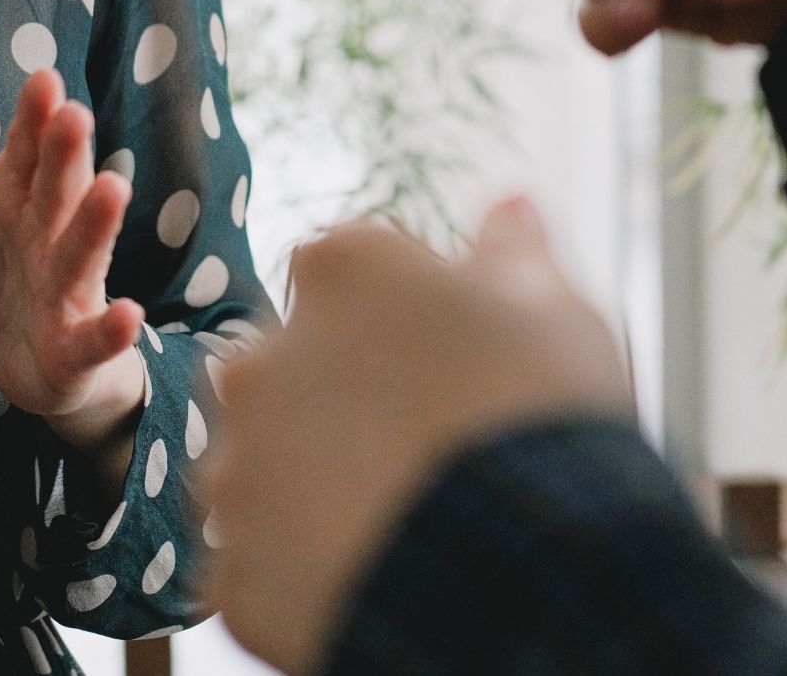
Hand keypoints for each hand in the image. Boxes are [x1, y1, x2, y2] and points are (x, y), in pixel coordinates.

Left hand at [0, 59, 147, 451]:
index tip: (42, 80)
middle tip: (72, 114)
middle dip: (65, 156)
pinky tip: (128, 315)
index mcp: (17, 193)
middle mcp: (48, 233)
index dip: (33, 118)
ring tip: (114, 187)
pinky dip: (112, 331)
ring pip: (81, 254)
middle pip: (57, 190)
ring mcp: (66, 289)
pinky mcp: (75, 346)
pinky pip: (94, 339)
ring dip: (97, 225)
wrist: (22, 359)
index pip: (26, 149)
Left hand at [200, 198, 632, 674]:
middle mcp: (260, 357)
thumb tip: (509, 206)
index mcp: (338, 270)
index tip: (453, 358)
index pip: (348, 271)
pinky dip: (305, 578)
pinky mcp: (233, 574)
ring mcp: (238, 469)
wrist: (522, 573)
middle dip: (342, 399)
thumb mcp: (553, 309)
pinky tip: (374, 580)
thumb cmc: (542, 418)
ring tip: (401, 524)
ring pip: (266, 469)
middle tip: (426, 448)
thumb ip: (515, 252)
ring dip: (312, 487)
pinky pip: (263, 569)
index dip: (403, 317)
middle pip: (291, 367)